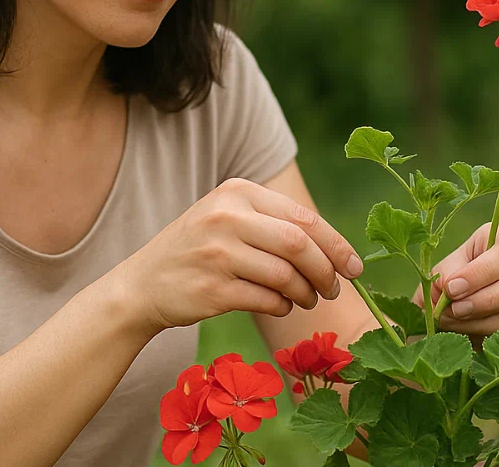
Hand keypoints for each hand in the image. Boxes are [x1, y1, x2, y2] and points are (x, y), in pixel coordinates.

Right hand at [114, 178, 363, 333]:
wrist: (142, 285)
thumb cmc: (198, 251)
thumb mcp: (227, 218)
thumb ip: (273, 222)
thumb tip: (335, 247)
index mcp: (236, 192)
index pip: (302, 217)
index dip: (336, 245)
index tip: (356, 268)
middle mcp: (226, 217)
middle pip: (299, 244)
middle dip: (327, 271)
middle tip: (335, 289)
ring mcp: (217, 253)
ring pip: (285, 275)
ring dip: (306, 293)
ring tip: (308, 299)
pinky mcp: (212, 289)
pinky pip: (267, 300)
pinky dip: (283, 306)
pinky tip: (282, 306)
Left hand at [411, 222, 498, 335]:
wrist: (460, 298)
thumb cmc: (454, 274)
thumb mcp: (446, 268)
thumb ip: (446, 275)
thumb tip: (451, 290)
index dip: (480, 274)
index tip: (452, 288)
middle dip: (487, 300)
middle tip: (456, 309)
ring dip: (483, 322)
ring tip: (453, 321)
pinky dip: (487, 334)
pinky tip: (464, 331)